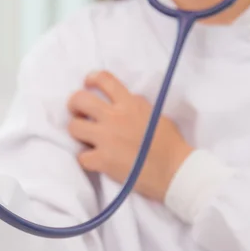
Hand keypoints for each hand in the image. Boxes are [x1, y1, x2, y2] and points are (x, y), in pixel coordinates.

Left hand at [67, 71, 193, 201]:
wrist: (176, 171)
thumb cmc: (170, 144)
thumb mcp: (154, 114)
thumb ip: (135, 105)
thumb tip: (123, 102)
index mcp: (130, 103)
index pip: (105, 80)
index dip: (91, 79)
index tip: (87, 84)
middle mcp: (115, 117)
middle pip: (79, 100)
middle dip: (74, 105)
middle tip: (78, 113)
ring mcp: (106, 138)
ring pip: (74, 127)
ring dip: (77, 132)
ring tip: (86, 138)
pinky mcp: (102, 160)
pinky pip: (81, 157)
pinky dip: (86, 159)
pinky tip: (95, 160)